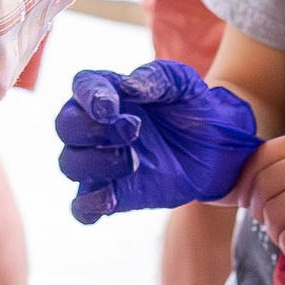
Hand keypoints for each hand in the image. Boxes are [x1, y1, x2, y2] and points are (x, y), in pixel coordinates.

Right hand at [55, 60, 259, 218]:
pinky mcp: (114, 194)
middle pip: (65, 125)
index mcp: (109, 91)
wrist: (219, 146)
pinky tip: (111, 199)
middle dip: (91, 130)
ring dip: (95, 163)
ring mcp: (102, 161)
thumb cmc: (193, 105)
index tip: (111, 108)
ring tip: (134, 161)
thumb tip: (128, 86)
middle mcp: (97, 126)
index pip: (82, 87)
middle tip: (133, 130)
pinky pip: (82, 207)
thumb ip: (156, 77)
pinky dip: (87, 206)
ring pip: (70, 164)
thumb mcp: (183, 82)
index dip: (89, 97)